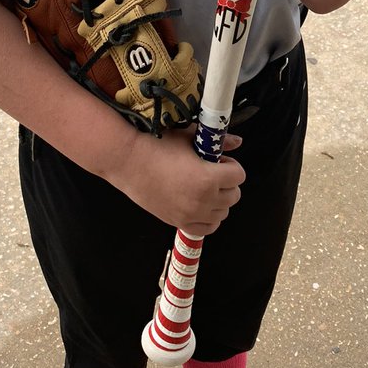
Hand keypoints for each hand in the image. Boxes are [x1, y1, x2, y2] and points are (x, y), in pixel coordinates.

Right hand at [115, 128, 244, 235]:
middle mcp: (203, 200)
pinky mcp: (179, 223)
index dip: (231, 166)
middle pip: (234, 195)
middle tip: (212, 172)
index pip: (239, 176)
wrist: (129, 162)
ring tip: (203, 187)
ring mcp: (191, 215)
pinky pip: (208, 228)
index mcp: (208, 178)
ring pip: (223, 212)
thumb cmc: (157, 146)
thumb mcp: (190, 138)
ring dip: (219, 200)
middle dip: (227, 182)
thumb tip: (238, 142)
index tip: (220, 161)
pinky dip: (209, 218)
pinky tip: (199, 203)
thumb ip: (218, 142)